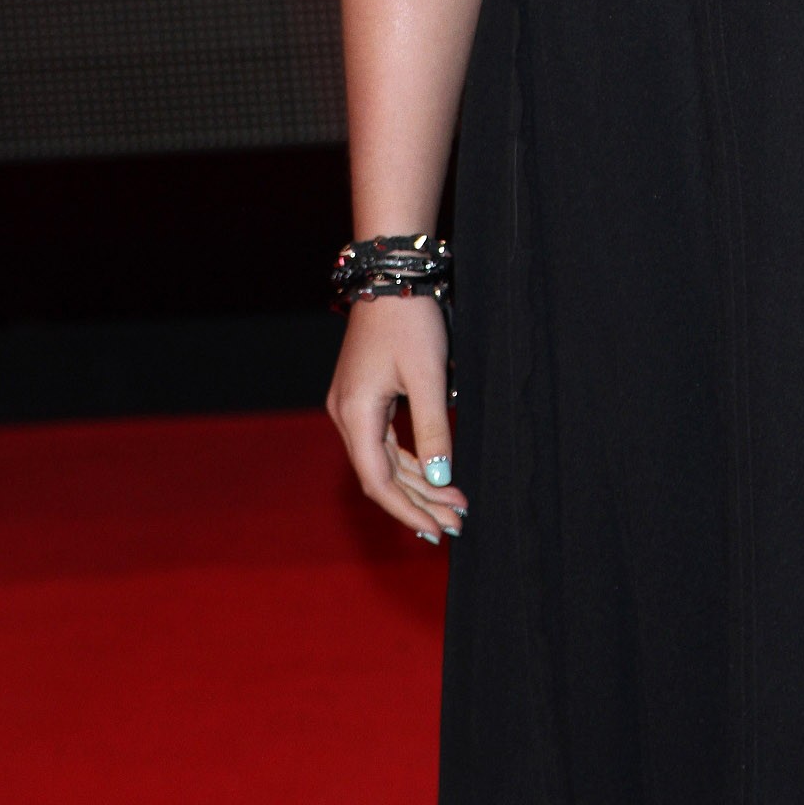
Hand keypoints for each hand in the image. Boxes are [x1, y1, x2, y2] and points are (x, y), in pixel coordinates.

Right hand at [326, 293, 468, 544]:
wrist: (390, 275)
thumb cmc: (409, 320)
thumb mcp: (428, 376)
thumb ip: (434, 429)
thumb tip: (441, 480)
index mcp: (355, 414)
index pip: (379, 481)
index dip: (409, 510)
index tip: (439, 529)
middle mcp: (346, 415)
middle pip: (382, 475)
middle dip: (420, 501)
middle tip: (457, 521)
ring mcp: (352, 406)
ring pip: (385, 461)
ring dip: (418, 483)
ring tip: (453, 504)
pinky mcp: (364, 396)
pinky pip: (385, 442)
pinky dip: (410, 460)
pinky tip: (434, 475)